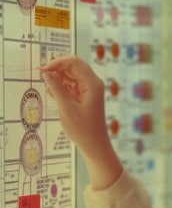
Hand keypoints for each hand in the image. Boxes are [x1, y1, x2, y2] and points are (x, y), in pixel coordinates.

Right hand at [41, 56, 122, 188]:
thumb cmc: (83, 129)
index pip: (73, 62)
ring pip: (70, 75)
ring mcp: (88, 89)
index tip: (42, 70)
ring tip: (50, 91)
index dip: (57, 63)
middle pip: (72, 67)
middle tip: (42, 78)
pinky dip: (61, 87)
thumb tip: (46, 73)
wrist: (94, 145)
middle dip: (56, 70)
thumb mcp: (66, 107)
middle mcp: (92, 83)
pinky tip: (54, 95)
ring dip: (58, 79)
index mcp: (92, 83)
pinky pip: (71, 85)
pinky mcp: (84, 96)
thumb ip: (56, 88)